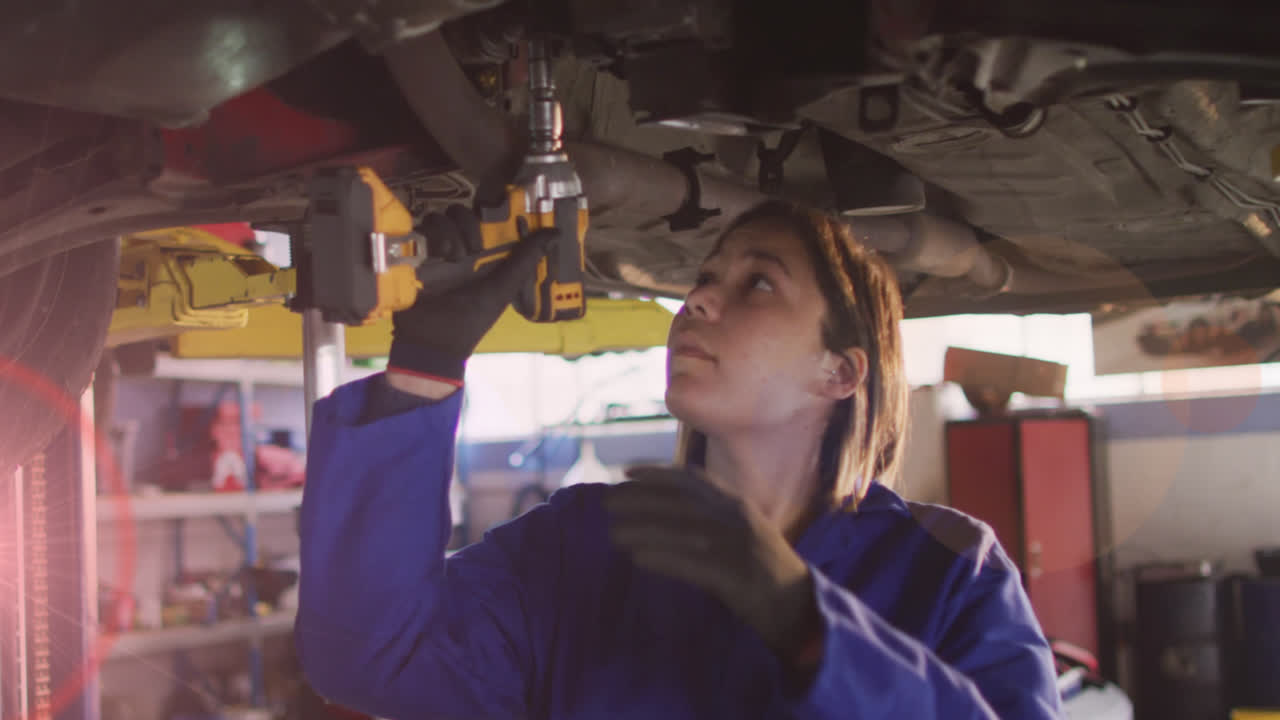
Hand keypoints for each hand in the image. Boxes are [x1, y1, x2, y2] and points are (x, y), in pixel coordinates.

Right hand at [388, 204, 554, 385]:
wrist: (430, 343)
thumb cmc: (469, 321)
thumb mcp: (502, 290)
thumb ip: (526, 260)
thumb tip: (556, 233)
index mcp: (483, 255)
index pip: (489, 219)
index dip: (496, 211)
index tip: (502, 213)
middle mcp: (459, 248)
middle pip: (462, 213)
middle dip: (469, 224)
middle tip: (474, 248)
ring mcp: (436, 249)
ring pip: (442, 217)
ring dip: (450, 232)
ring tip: (454, 257)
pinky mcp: (415, 252)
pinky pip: (421, 228)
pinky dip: (431, 236)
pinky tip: (438, 255)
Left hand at [603, 466, 822, 660]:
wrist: (801, 608)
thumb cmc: (766, 574)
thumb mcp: (743, 534)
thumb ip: (713, 519)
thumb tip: (665, 512)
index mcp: (738, 505)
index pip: (691, 480)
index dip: (656, 473)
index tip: (626, 473)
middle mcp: (736, 518)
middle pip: (679, 502)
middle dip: (640, 499)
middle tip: (607, 503)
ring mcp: (737, 545)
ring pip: (680, 531)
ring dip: (643, 529)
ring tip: (613, 534)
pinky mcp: (735, 575)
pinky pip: (690, 563)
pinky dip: (662, 558)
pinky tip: (637, 559)